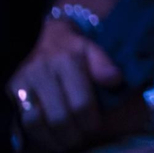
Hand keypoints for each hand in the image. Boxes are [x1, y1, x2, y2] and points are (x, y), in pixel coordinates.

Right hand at [8, 19, 122, 150]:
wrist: (44, 37)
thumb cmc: (72, 47)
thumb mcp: (92, 49)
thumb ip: (105, 65)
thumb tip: (116, 81)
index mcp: (67, 61)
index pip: (80, 102)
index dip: (90, 121)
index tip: (95, 127)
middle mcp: (42, 72)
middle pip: (59, 116)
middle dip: (73, 134)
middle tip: (81, 139)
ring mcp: (23, 83)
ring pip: (36, 123)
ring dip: (53, 139)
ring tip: (66, 143)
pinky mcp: (11, 91)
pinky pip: (22, 121)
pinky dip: (37, 134)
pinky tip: (49, 138)